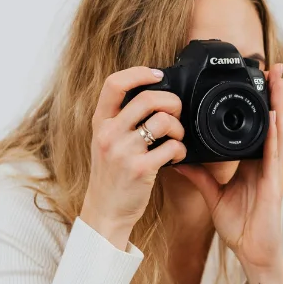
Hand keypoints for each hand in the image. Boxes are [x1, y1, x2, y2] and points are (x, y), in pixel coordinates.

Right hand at [79, 67, 186, 249]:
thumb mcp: (106, 142)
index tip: (157, 74)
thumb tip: (152, 96)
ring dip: (179, 128)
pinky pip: (172, 148)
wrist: (105, 211)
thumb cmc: (111, 175)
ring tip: (176, 138)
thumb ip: (121, 120)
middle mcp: (109, 133)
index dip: (139, 73)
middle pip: (148, 98)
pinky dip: (181, 150)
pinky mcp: (140, 169)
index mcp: (100, 122)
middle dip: (172, 102)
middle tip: (176, 113)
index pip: (114, 84)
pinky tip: (176, 157)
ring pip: (163, 121)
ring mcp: (124, 151)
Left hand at [176, 64, 282, 283]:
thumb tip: (178, 157)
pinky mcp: (273, 182)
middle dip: (271, 93)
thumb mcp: (212, 195)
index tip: (251, 80)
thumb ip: (198, 175)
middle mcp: (264, 162)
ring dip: (278, 103)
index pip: (252, 126)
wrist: (252, 252)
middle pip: (269, 120)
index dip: (254, 103)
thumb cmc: (238, 227)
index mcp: (251, 163)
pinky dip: (274, 131)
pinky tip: (275, 114)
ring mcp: (271, 170)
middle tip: (269, 65)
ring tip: (278, 78)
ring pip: (276, 129)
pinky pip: (273, 152)